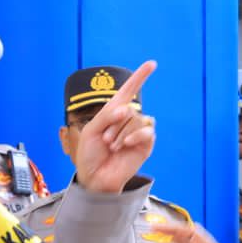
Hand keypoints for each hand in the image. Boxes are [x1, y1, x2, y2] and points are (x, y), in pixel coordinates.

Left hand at [74, 62, 156, 192]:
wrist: (95, 178)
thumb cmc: (89, 155)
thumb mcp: (91, 130)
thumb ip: (107, 116)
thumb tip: (127, 109)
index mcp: (113, 113)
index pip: (129, 91)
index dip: (140, 77)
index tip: (152, 64)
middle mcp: (128, 121)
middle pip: (129, 108)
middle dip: (114, 123)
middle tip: (105, 141)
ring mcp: (137, 133)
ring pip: (137, 119)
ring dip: (121, 132)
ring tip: (112, 147)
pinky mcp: (146, 145)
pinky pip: (147, 130)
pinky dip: (135, 136)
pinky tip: (125, 145)